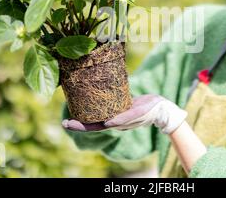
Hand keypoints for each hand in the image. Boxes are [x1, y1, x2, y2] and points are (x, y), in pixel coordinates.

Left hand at [62, 94, 186, 134]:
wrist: (161, 107)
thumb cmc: (149, 111)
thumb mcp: (137, 113)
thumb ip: (123, 119)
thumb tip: (107, 123)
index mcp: (115, 123)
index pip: (93, 127)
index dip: (80, 127)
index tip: (66, 124)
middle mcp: (113, 119)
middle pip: (92, 122)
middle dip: (79, 121)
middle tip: (64, 120)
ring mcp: (116, 113)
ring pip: (97, 114)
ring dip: (85, 112)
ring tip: (73, 107)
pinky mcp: (120, 104)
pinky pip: (104, 105)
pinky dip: (95, 103)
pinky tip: (90, 98)